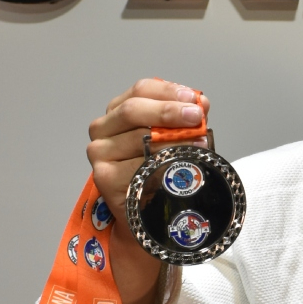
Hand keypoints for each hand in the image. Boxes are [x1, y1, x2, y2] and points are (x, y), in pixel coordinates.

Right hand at [86, 78, 209, 303]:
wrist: (145, 214)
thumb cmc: (160, 171)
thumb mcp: (174, 139)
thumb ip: (186, 120)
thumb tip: (202, 103)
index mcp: (119, 111)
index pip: (141, 89)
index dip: (169, 91)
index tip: (195, 100)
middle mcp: (103, 129)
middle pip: (134, 110)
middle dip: (169, 111)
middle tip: (196, 116)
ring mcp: (100, 154)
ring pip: (137, 138)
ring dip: (172, 140)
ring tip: (199, 143)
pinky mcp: (103, 178)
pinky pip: (135, 167)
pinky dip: (160, 165)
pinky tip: (179, 166)